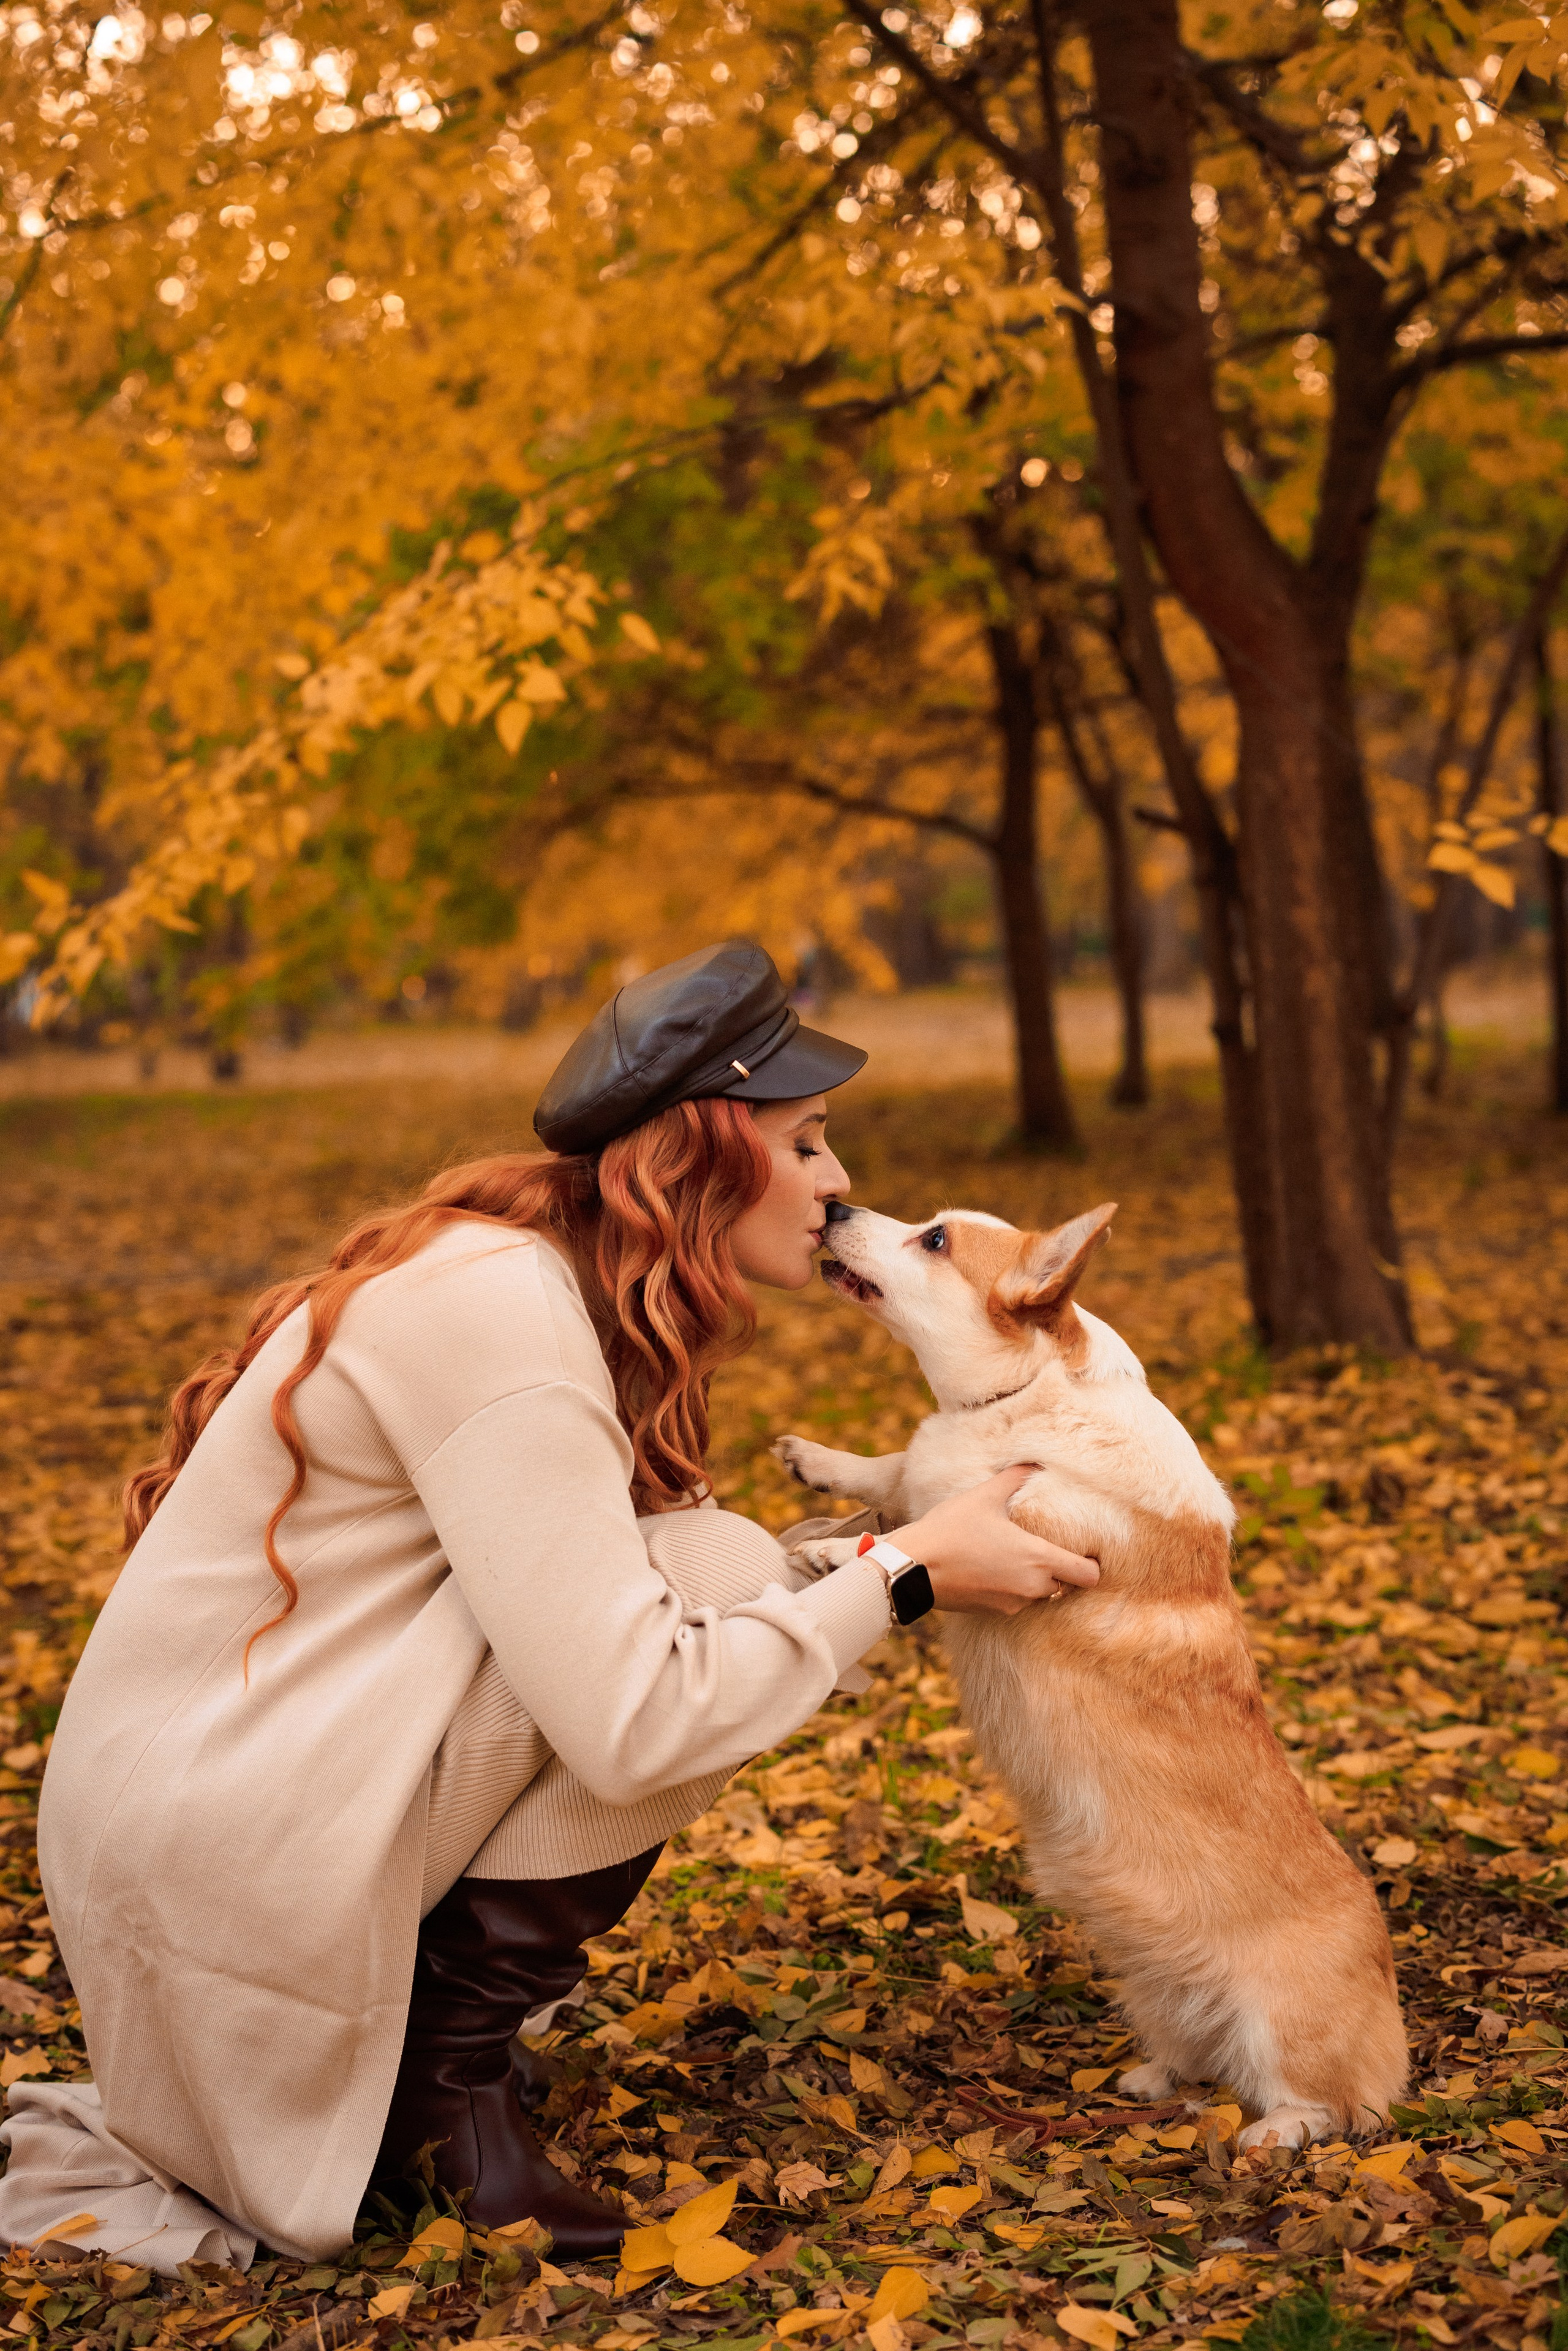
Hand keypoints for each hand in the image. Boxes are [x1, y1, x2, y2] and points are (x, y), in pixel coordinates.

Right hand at [887, 1466, 1098, 1616]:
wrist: (913, 1568)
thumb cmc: (951, 1530)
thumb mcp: (984, 1497)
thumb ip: (1014, 1478)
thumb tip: (1032, 1461)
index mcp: (1039, 1559)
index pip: (1089, 1575)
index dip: (1092, 1564)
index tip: (1085, 1550)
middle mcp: (1033, 1587)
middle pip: (1067, 1585)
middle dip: (1063, 1570)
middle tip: (1050, 1548)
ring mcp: (1013, 1604)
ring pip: (1042, 1595)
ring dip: (1038, 1579)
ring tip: (1019, 1555)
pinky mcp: (994, 1612)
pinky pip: (1018, 1602)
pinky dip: (1015, 1588)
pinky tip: (996, 1567)